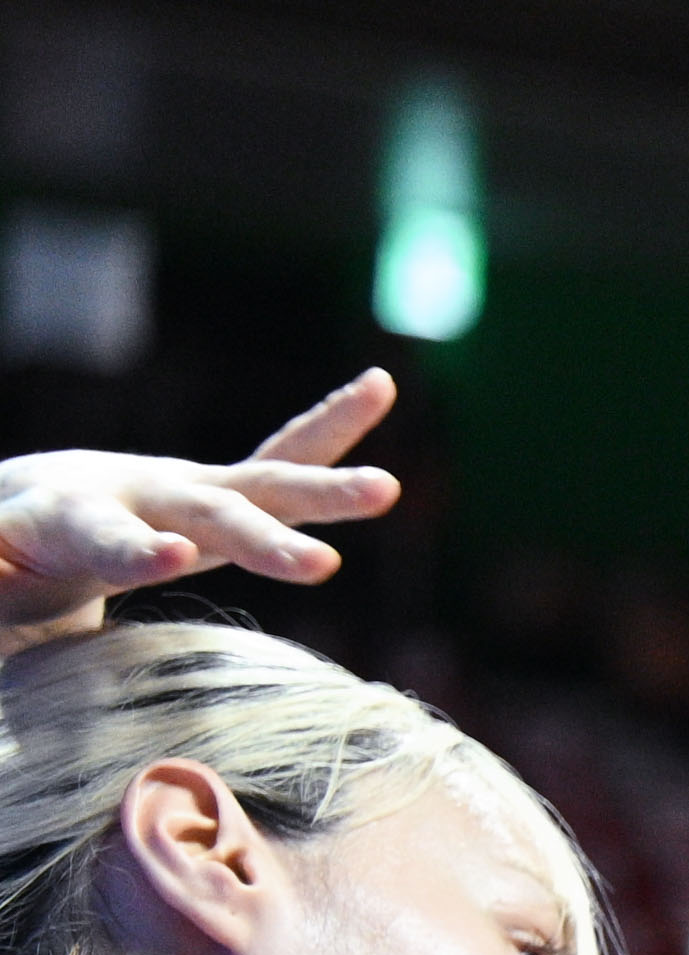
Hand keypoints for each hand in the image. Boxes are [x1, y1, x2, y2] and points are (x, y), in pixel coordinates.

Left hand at [0, 377, 402, 650]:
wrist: (16, 507)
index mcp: (65, 518)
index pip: (106, 537)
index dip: (137, 548)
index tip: (171, 554)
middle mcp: (133, 490)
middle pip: (203, 514)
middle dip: (258, 540)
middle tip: (322, 568)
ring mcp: (181, 487)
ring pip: (257, 487)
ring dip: (324, 493)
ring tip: (386, 489)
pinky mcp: (218, 492)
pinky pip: (282, 459)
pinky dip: (333, 425)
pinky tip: (380, 386)